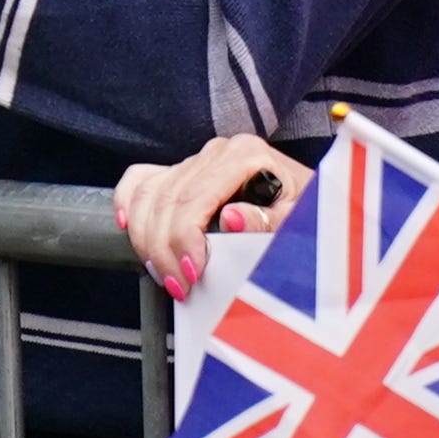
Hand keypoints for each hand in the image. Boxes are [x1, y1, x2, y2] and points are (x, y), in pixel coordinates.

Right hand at [116, 135, 310, 297]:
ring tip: (162, 273)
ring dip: (146, 238)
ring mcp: (197, 159)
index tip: (190, 274)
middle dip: (164, 248)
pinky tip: (127, 226)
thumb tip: (231, 218)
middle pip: (168, 199)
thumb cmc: (306, 212)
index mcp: (245, 155)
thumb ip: (268, 220)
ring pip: (149, 195)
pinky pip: (141, 180)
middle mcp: (217, 152)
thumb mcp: (299, 219)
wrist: (311, 202)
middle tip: (177, 285)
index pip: (195, 197)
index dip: (184, 239)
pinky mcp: (183, 170)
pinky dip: (128, 203)